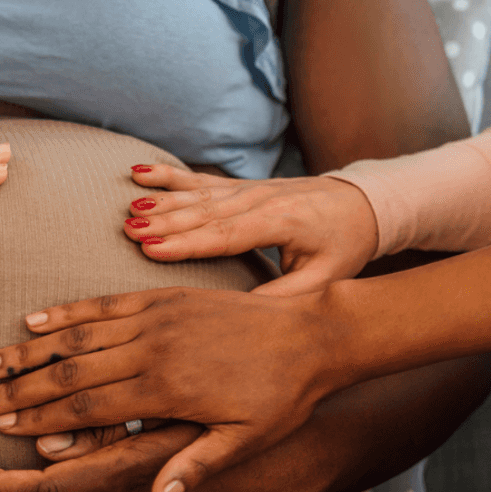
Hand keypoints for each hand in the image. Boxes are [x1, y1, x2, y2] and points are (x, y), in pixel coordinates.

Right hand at [0, 287, 352, 491]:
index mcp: (166, 389)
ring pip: (77, 335)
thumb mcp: (244, 441)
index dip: (39, 418)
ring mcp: (154, 317)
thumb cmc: (280, 397)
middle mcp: (152, 349)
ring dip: (29, 349)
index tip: (0, 427)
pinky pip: (103, 303)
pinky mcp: (162, 296)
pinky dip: (66, 312)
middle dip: (18, 388)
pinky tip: (34, 319)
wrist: (313, 332)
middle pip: (69, 371)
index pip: (87, 408)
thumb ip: (194, 465)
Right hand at [124, 164, 377, 295]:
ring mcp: (248, 188)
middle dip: (164, 221)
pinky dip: (168, 176)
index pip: (226, 235)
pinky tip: (140, 173)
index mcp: (281, 222)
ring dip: (161, 201)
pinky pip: (200, 179)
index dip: (187, 242)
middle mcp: (260, 199)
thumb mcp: (324, 279)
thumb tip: (240, 318)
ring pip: (198, 194)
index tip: (152, 249)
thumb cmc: (344, 246)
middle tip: (127, 230)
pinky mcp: (241, 185)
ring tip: (129, 208)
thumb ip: (284, 297)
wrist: (362, 204)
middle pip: (205, 212)